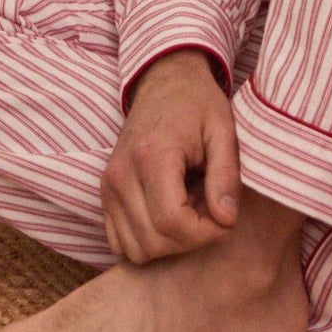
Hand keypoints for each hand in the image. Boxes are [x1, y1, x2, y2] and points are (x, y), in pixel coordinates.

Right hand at [100, 48, 240, 262]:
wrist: (164, 82)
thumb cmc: (198, 105)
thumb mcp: (223, 131)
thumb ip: (226, 176)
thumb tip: (226, 220)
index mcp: (151, 155)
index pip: (173, 223)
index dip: (205, 232)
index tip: (225, 217)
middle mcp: (121, 173)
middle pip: (154, 242)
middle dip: (190, 239)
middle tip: (209, 211)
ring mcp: (109, 185)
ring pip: (136, 249)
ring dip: (168, 243)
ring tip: (188, 211)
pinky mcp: (105, 192)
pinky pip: (119, 242)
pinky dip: (146, 241)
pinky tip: (168, 216)